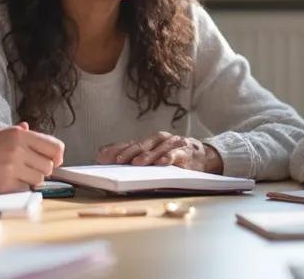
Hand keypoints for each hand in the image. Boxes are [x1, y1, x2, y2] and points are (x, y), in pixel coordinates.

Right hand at [0, 122, 64, 193]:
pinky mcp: (2, 185)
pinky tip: (2, 182)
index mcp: (18, 134)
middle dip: (41, 170)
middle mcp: (18, 149)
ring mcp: (11, 168)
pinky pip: (23, 189)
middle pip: (49, 166)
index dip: (56, 157)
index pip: (55, 147)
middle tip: (26, 170)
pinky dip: (17, 188)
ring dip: (29, 180)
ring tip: (12, 175)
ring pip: (38, 180)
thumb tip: (28, 128)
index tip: (52, 161)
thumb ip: (16, 133)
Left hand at [95, 131, 223, 172]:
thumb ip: (131, 155)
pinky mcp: (186, 152)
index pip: (129, 144)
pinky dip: (169, 158)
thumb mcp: (153, 155)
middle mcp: (160, 139)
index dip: (115, 150)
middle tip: (117, 161)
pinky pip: (177, 154)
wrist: (202, 155)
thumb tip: (101, 156)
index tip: (101, 158)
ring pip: (158, 149)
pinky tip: (162, 163)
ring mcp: (174, 144)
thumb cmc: (173, 156)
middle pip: (142, 144)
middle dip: (128, 153)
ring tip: (137, 163)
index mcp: (150, 140)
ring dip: (147, 156)